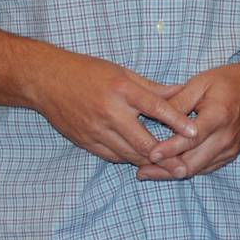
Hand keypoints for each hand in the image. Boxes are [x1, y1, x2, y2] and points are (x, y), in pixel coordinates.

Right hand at [26, 55, 196, 165]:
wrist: (45, 81)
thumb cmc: (86, 71)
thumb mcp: (120, 72)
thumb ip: (151, 87)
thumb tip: (180, 91)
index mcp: (121, 89)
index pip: (156, 108)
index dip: (177, 122)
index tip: (194, 132)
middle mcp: (110, 112)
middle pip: (143, 141)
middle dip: (166, 157)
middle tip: (184, 167)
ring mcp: (96, 130)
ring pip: (129, 154)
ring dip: (148, 161)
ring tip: (167, 168)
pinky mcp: (86, 142)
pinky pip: (112, 156)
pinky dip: (128, 158)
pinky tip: (139, 159)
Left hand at [138, 60, 239, 179]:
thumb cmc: (228, 82)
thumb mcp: (200, 82)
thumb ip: (178, 100)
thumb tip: (155, 115)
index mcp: (218, 117)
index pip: (191, 139)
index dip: (170, 149)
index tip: (150, 154)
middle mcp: (225, 138)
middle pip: (193, 162)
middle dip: (165, 169)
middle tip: (141, 171)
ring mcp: (229, 149)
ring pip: (197, 169)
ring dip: (172, 172)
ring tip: (148, 172)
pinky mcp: (230, 155)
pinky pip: (205, 168)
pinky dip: (186, 169)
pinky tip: (168, 169)